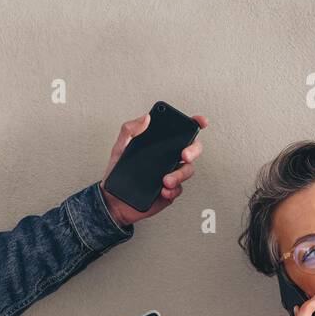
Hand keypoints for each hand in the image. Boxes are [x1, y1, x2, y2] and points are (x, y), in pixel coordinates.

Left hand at [99, 111, 208, 225]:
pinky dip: (172, 190)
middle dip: (193, 151)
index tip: (201, 121)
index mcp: (161, 144)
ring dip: (180, 175)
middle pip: (193, 150)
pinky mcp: (170, 191)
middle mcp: (170, 158)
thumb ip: (130, 130)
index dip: (195, 123)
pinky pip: (178, 190)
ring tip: (166, 180)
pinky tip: (163, 190)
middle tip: (184, 155)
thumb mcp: (120, 146)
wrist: (113, 198)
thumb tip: (145, 117)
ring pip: (187, 171)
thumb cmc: (118, 170)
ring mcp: (172, 174)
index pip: (182, 131)